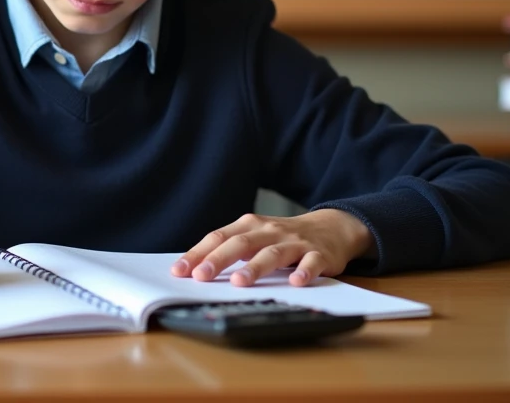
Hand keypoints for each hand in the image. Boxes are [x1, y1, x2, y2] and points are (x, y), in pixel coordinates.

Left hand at [171, 209, 374, 286]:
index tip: (179, 271)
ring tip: (238, 282)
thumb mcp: (255, 236)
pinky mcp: (319, 254)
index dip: (198, 253)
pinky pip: (311, 262)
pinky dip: (303, 271)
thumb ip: (230, 249)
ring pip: (272, 253)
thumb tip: (194, 269)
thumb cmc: (283, 237)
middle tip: (201, 276)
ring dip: (254, 267)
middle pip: (241, 243)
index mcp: (250, 225)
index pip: (218, 237)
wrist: (330, 227)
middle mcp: (269, 231)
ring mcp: (294, 242)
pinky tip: (296, 282)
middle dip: (218, 259)